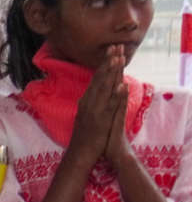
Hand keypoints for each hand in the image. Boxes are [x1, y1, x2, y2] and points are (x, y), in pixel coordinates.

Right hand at [69, 47, 128, 168]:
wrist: (80, 154)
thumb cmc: (84, 137)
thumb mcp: (86, 116)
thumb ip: (90, 103)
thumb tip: (95, 93)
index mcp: (86, 101)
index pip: (96, 79)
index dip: (104, 64)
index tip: (111, 51)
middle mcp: (89, 103)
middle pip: (100, 79)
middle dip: (108, 63)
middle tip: (115, 47)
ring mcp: (94, 111)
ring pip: (104, 89)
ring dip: (111, 73)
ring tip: (118, 59)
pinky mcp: (101, 120)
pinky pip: (110, 106)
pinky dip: (115, 95)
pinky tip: (121, 85)